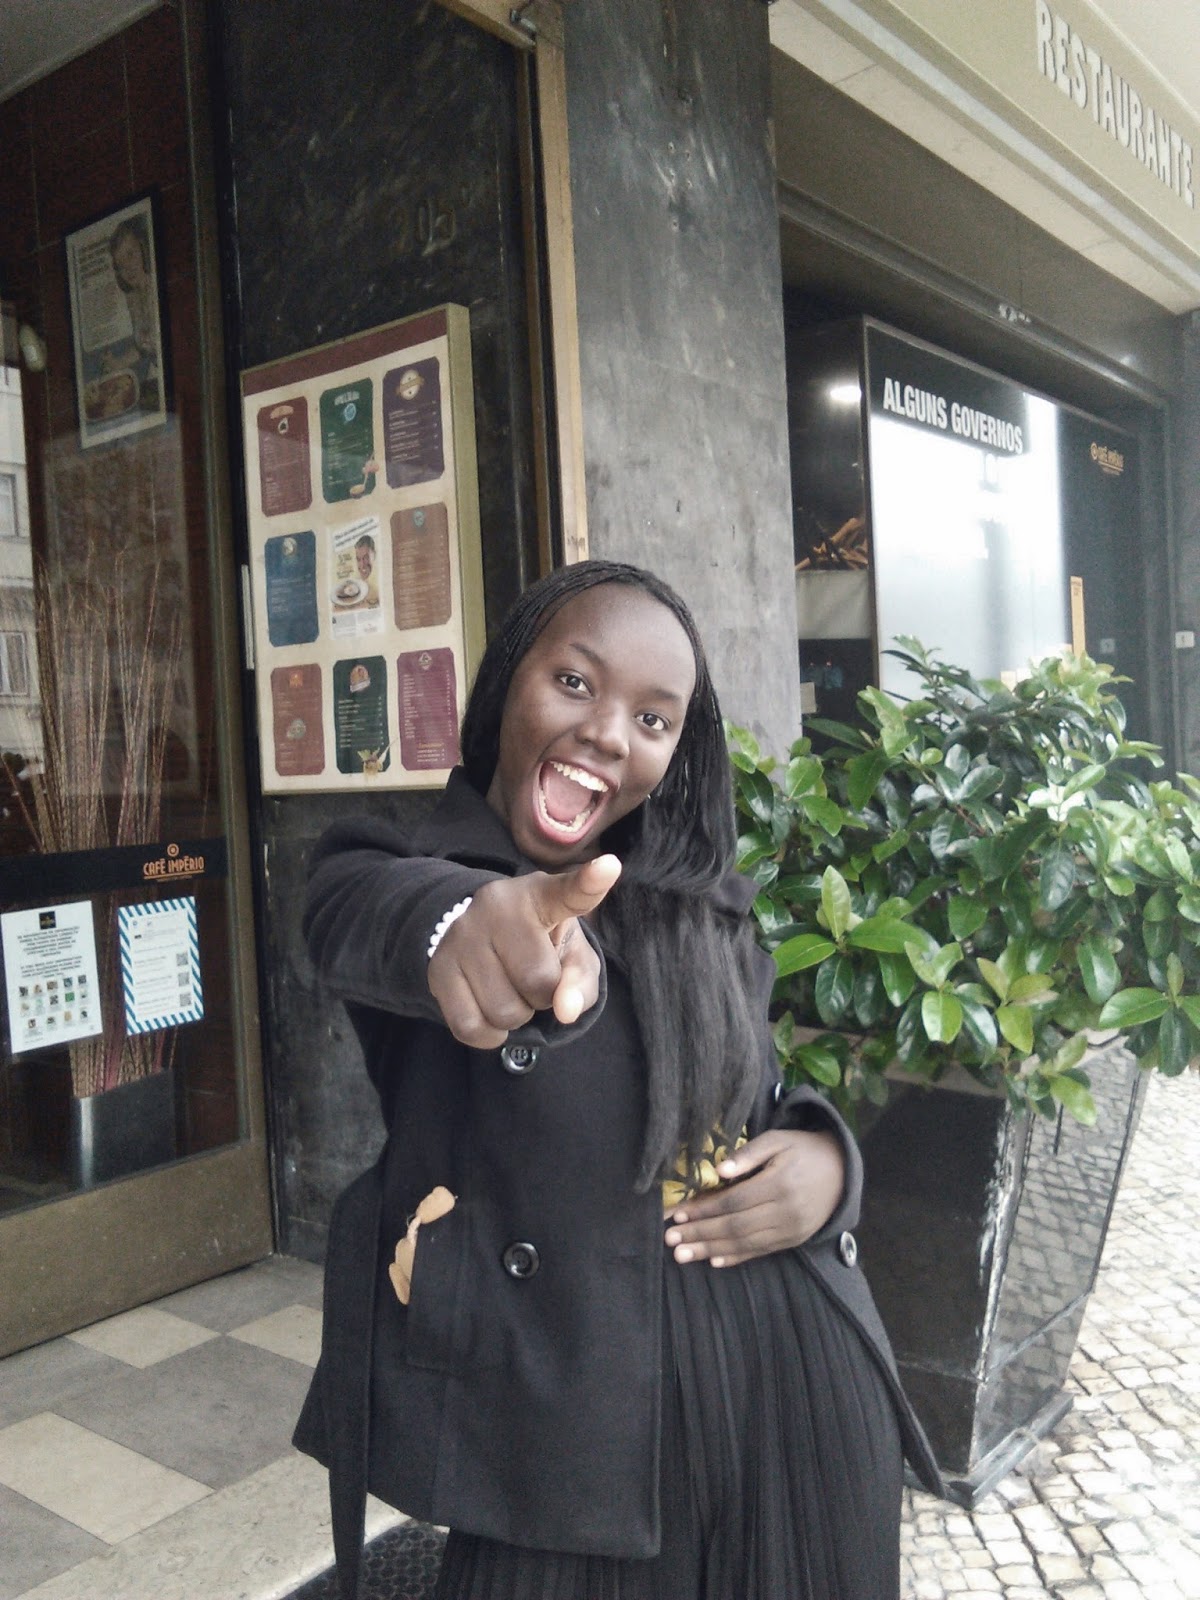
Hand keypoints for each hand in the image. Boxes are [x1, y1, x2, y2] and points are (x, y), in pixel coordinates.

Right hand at [427, 855, 620, 1047]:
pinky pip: (471, 1026)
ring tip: (511, 991)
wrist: (478, 937)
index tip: (609, 867)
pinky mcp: (438, 968)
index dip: (590, 882)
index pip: (569, 892)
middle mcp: (497, 906)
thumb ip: (582, 982)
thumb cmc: (539, 945)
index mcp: (541, 895)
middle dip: (544, 996)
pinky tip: (491, 1014)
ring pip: (504, 1010)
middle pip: (538, 981)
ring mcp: (462, 935)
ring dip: (517, 1016)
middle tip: (534, 980)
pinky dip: (490, 1035)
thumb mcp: (571, 956)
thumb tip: (565, 1012)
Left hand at [663, 1127, 844, 1267]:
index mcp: (780, 1183)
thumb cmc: (801, 1150)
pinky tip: (714, 1260)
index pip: (734, 1201)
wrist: (841, 1172)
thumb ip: (749, 1153)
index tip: (678, 1214)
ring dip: (711, 1249)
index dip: (704, 1209)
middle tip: (671, 1240)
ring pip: (745, 1243)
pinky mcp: (794, 1241)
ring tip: (683, 1255)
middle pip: (735, 1226)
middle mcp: (786, 1211)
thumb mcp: (777, 1140)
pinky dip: (736, 1257)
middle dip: (700, 1233)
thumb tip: (719, 1169)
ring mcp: (791, 1230)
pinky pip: (761, 1252)